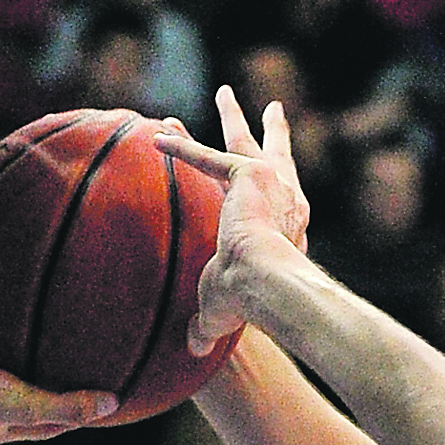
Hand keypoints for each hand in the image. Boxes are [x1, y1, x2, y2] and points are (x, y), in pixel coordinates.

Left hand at [155, 86, 311, 343]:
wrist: (269, 286)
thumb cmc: (253, 304)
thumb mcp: (224, 310)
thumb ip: (206, 325)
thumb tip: (193, 352)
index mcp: (288, 228)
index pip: (269, 202)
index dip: (261, 191)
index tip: (255, 179)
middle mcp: (288, 201)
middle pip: (278, 158)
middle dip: (273, 131)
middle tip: (274, 109)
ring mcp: (272, 184)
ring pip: (246, 142)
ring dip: (233, 116)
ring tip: (224, 92)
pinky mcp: (249, 176)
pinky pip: (206, 157)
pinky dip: (179, 147)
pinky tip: (156, 135)